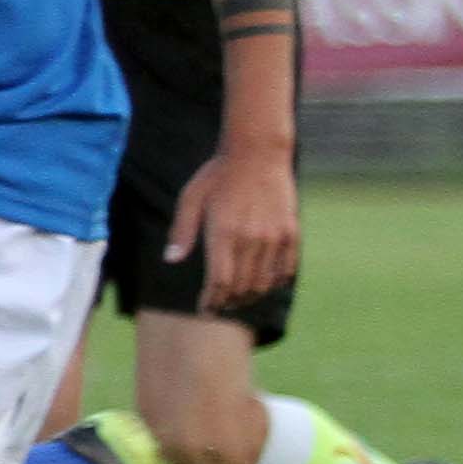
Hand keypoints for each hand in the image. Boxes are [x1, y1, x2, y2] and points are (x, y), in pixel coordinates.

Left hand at [170, 142, 301, 315]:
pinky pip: (286, 269)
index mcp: (223, 233)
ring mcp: (274, 237)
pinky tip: (264, 284)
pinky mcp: (291, 232)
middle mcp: (250, 239)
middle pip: (241, 287)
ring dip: (250, 296)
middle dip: (228, 302)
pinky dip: (274, 282)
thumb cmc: (217, 175)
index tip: (206, 310)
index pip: (219, 282)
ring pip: (263, 282)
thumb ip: (182, 231)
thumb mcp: (190, 198)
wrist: (257, 153)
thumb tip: (171, 260)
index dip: (212, 301)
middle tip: (220, 307)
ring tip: (238, 299)